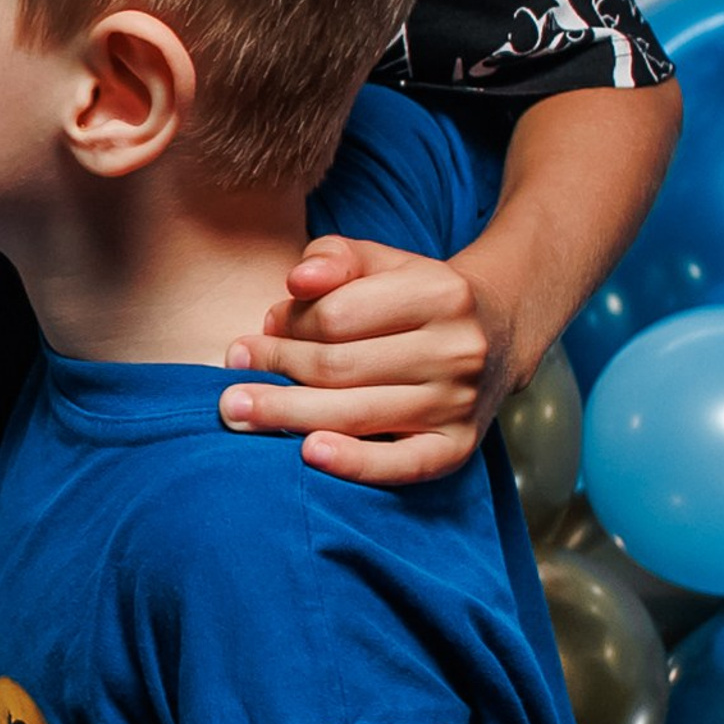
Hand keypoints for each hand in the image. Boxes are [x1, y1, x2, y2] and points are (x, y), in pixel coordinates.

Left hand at [220, 235, 515, 487]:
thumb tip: (299, 282)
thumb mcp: (379, 261)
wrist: (495, 335)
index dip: (287, 326)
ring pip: (356, 413)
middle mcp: (457, 349)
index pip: (337, 316)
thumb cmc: (413, 296)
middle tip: (229, 384)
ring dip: (288, 414)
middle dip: (275, 372)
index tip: (260, 331)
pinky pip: (402, 465)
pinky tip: (309, 453)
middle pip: (339, 367)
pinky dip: (354, 464)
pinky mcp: (458, 448)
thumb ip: (333, 257)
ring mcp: (460, 402)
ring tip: (238, 412)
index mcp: (440, 293)